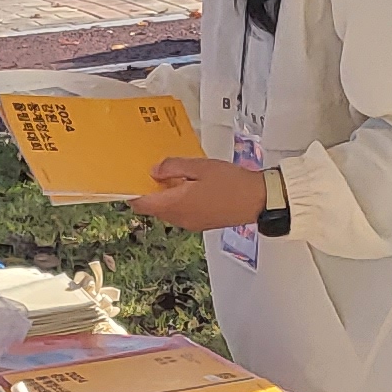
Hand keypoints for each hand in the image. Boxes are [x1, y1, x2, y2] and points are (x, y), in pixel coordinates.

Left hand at [128, 156, 266, 232]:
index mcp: (176, 204)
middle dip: (151, 192)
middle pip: (154, 208)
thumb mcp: (199, 167)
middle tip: (159, 171)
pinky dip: (179, 201)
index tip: (134, 178)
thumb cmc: (231, 182)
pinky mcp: (201, 224)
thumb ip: (173, 167)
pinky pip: (181, 213)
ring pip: (167, 211)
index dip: (134, 192)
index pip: (142, 204)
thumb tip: (153, 171)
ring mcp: (190, 224)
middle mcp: (180, 219)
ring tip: (178, 175)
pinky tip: (191, 186)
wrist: (258, 200)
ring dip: (166, 196)